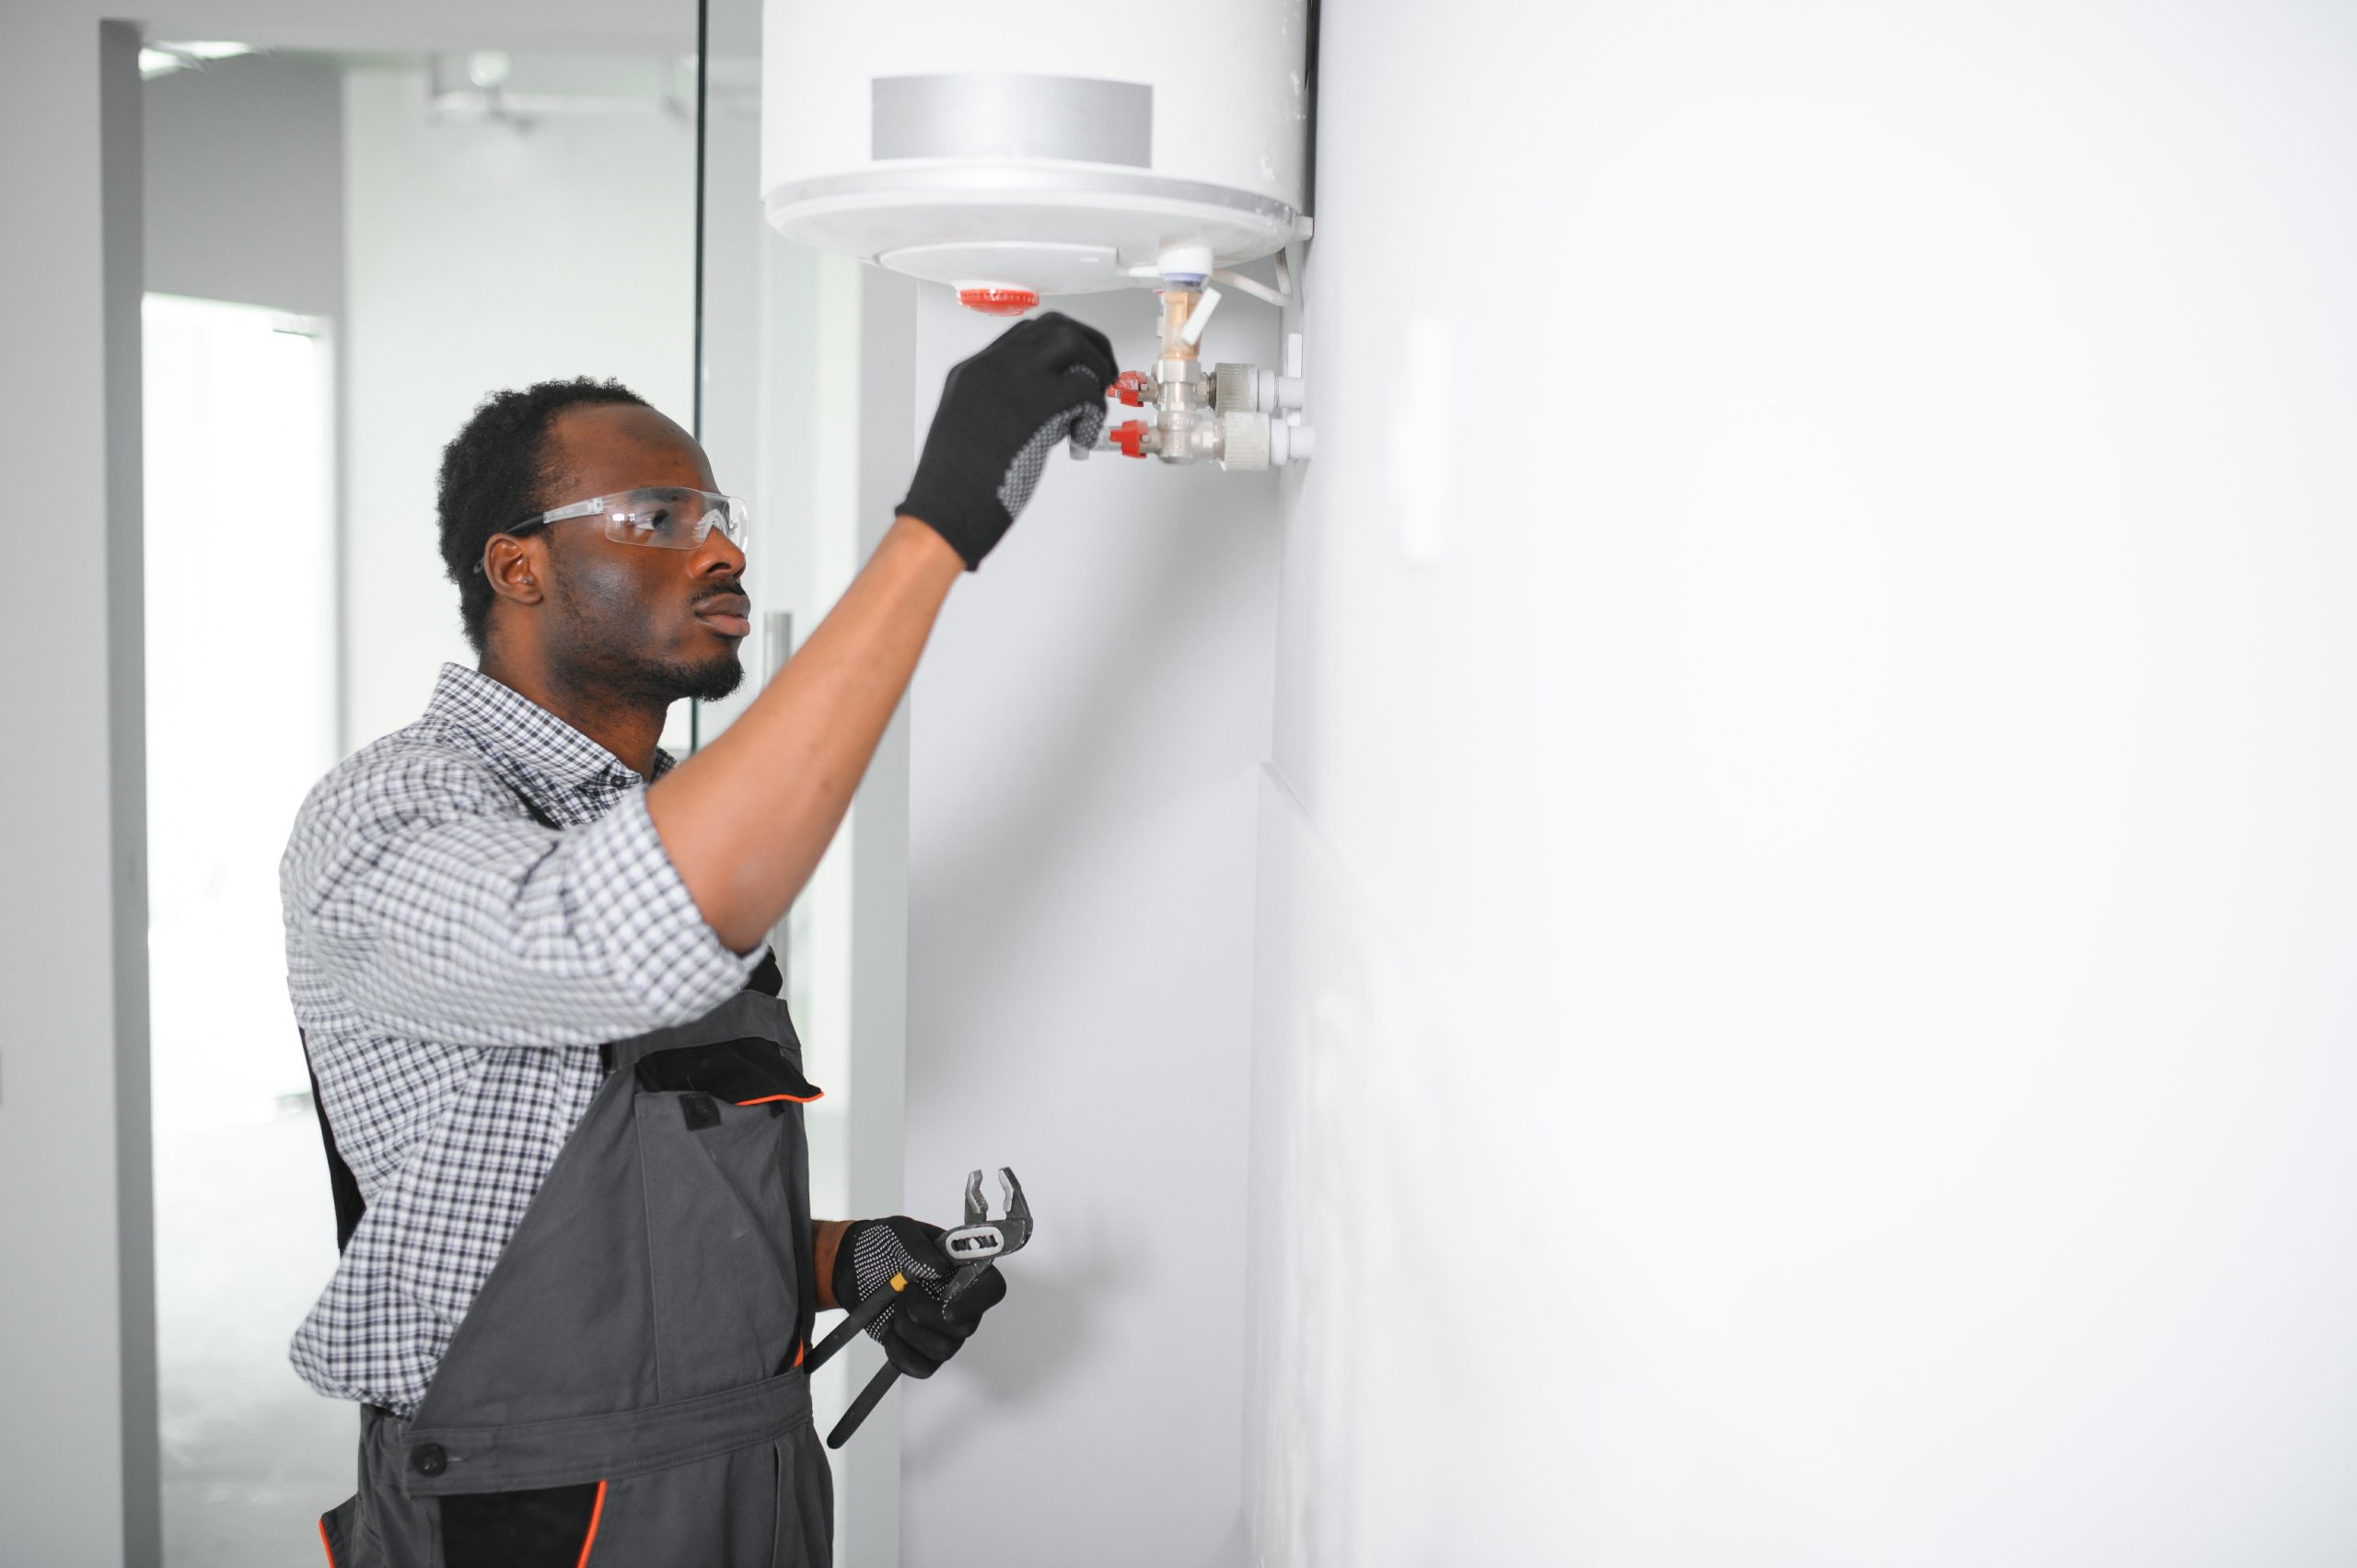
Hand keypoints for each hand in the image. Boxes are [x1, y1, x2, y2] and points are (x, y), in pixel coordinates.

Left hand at [833, 1215, 1008, 1378]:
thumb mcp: (899, 1231)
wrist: (854, 1268)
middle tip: (905, 1293)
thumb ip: (918, 1245)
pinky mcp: (922, 1350)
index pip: (992, 1290)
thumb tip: (938, 1268)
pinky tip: (889, 1331)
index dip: (976, 1303)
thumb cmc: (883, 1246)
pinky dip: (900, 1352)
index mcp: (965, 1270)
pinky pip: (922, 1367)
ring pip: (943, 1350)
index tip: (947, 1308)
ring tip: (894, 1308)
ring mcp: (943, 1330)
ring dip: (909, 1330)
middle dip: (925, 1314)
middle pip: (965, 1328)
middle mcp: (961, 1303)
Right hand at [898, 311, 1117, 568]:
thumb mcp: (969, 430)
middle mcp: (991, 367)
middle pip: (1051, 327)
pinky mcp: (1036, 406)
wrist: (942, 511)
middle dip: (1088, 345)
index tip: (1076, 366)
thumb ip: (1002, 410)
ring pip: (1070, 341)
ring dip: (1094, 366)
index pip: (1024, 336)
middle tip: (1103, 374)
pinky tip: (1080, 436)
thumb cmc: (952, 488)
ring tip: (1095, 402)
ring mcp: (1013, 380)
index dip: (1059, 349)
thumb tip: (1046, 412)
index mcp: (971, 372)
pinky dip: (1094, 409)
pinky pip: (1084, 388)